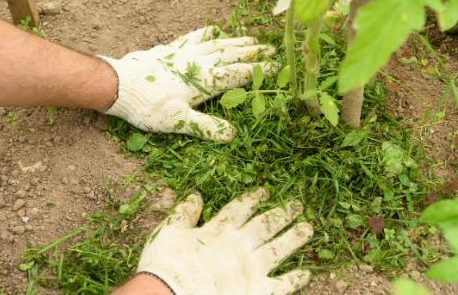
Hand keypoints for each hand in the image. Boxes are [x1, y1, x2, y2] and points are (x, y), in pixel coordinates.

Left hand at [98, 26, 276, 141]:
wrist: (119, 85)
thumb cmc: (148, 106)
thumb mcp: (178, 121)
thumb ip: (206, 127)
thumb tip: (232, 135)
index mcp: (204, 81)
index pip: (238, 74)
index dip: (258, 70)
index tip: (277, 66)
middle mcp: (198, 63)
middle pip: (231, 55)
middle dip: (252, 52)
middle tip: (270, 48)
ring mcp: (184, 53)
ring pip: (216, 44)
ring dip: (235, 41)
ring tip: (250, 38)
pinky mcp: (170, 50)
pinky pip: (194, 37)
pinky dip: (206, 34)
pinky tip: (213, 30)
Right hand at [136, 188, 313, 294]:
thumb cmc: (167, 265)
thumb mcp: (170, 231)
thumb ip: (184, 212)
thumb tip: (196, 194)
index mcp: (221, 230)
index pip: (242, 208)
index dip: (255, 198)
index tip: (266, 191)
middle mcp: (241, 245)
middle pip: (267, 224)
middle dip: (283, 213)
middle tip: (298, 204)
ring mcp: (252, 268)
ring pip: (280, 248)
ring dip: (295, 238)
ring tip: (309, 228)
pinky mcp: (258, 290)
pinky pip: (282, 284)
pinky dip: (295, 279)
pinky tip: (306, 273)